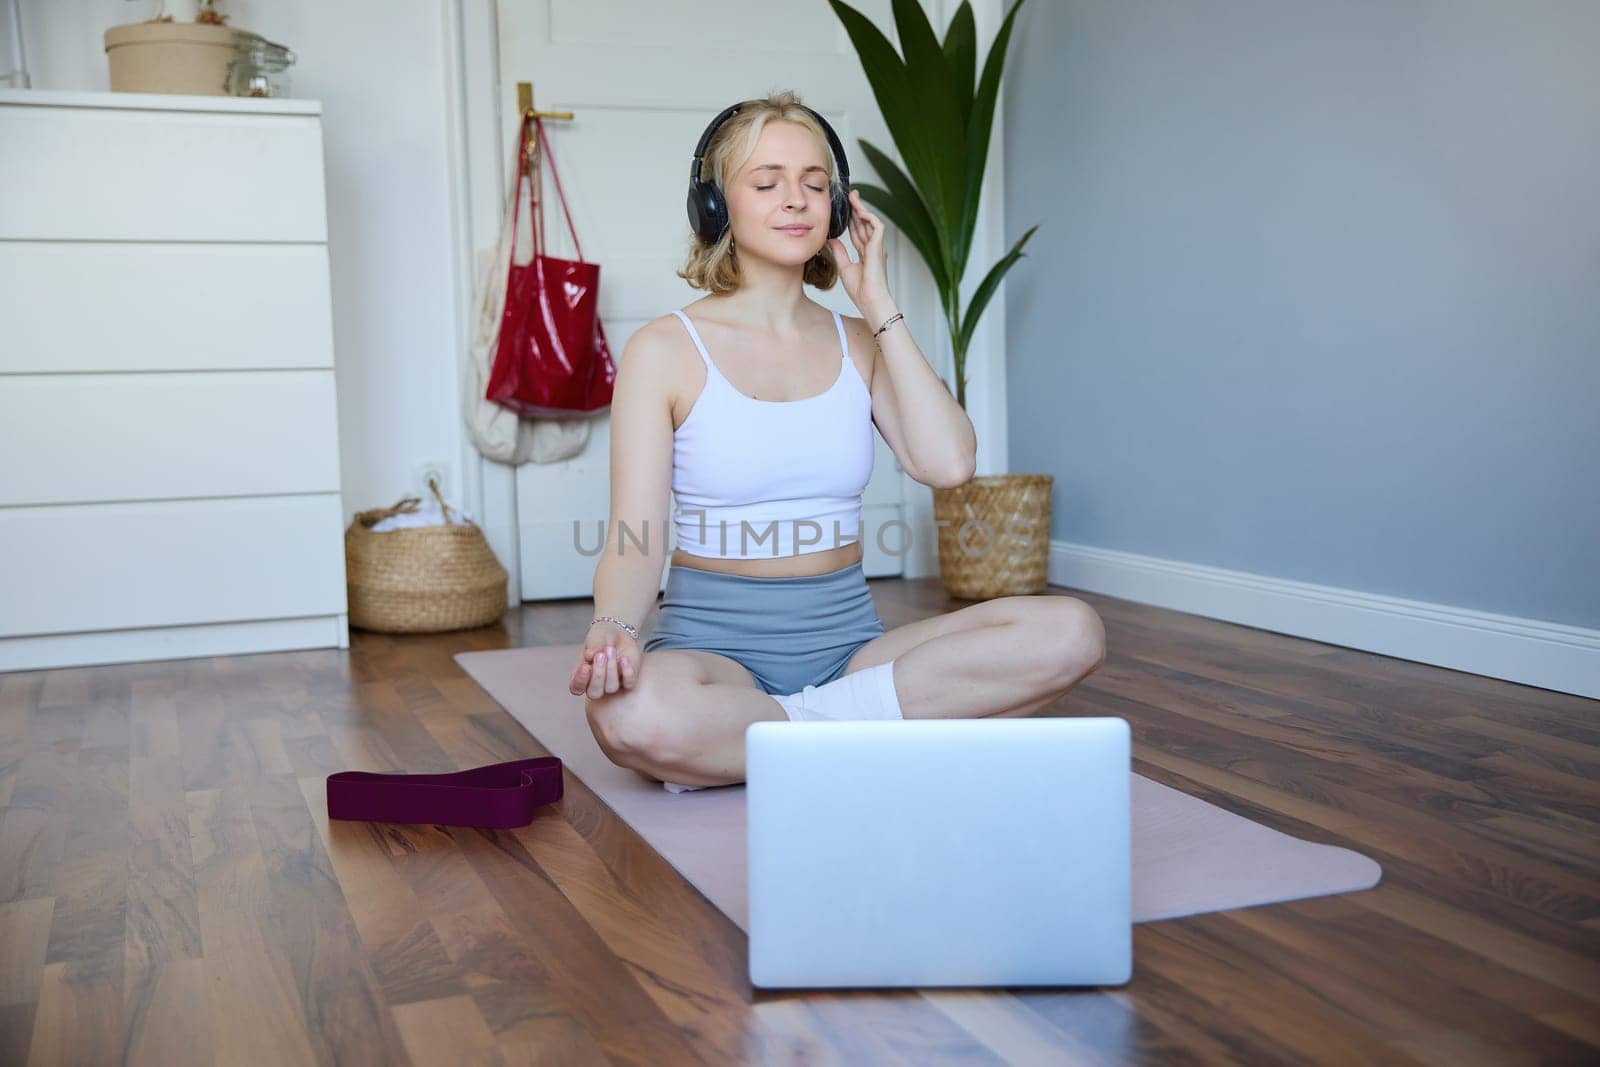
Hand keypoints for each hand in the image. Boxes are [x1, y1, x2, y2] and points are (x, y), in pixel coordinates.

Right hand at [569, 623, 639, 699]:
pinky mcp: (628, 680)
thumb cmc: (601, 638)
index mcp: (581, 676)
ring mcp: (613, 684)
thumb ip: (592, 646)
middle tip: (600, 655)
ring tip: (610, 649)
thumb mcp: (595, 637)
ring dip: (611, 669)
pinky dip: (627, 673)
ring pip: (611, 688)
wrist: (618, 633)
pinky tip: (624, 659)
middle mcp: (596, 685)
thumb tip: (589, 655)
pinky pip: (628, 683)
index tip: (585, 666)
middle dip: (598, 674)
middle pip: (594, 692)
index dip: (580, 680)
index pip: (577, 687)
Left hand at [827, 188, 891, 315]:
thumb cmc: (861, 290)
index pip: (858, 232)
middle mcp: (873, 248)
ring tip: (853, 196)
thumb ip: (839, 252)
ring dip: (862, 208)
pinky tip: (860, 210)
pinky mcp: (879, 247)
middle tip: (850, 195)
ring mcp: (877, 247)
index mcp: (866, 254)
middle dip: (857, 209)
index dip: (852, 220)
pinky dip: (869, 217)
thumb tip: (831, 240)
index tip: (845, 210)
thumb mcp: (844, 267)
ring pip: (870, 221)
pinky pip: (877, 226)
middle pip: (864, 224)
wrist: (870, 300)